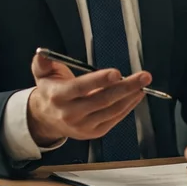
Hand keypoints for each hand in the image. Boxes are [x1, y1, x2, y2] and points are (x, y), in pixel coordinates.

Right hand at [27, 52, 151, 145]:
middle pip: (102, 100)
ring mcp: (83, 125)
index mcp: (58, 96)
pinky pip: (114, 119)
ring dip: (130, 97)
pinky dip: (128, 107)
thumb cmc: (51, 91)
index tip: (117, 72)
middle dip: (126, 87)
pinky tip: (137, 95)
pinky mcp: (94, 132)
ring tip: (143, 84)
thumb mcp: (42, 74)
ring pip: (112, 111)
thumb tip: (42, 53)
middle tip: (143, 76)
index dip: (99, 80)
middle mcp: (70, 113)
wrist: (47, 119)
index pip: (81, 88)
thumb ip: (43, 63)